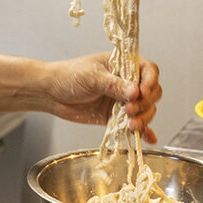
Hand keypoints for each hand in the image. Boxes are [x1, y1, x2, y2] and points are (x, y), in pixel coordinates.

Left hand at [43, 53, 161, 143]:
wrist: (50, 93)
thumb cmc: (68, 76)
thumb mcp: (92, 77)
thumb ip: (114, 85)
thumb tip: (135, 92)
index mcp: (122, 65)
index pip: (148, 70)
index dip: (150, 81)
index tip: (142, 92)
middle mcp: (126, 82)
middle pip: (151, 92)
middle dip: (146, 103)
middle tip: (130, 110)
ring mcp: (122, 100)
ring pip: (145, 110)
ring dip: (143, 118)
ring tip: (131, 125)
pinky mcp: (115, 116)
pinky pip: (134, 124)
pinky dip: (143, 131)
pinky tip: (148, 138)